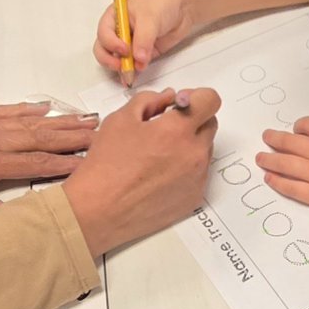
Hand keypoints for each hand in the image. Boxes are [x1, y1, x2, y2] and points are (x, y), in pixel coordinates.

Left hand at [0, 102, 98, 217]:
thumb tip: (11, 215)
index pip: (34, 163)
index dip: (64, 162)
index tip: (91, 161)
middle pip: (40, 136)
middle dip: (72, 135)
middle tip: (101, 133)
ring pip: (29, 122)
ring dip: (59, 120)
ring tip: (85, 118)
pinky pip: (7, 111)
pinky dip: (28, 108)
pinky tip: (43, 106)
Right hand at [64, 87, 218, 255]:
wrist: (98, 211)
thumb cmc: (105, 166)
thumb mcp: (121, 119)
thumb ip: (150, 100)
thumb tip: (168, 98)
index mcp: (177, 130)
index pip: (210, 100)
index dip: (197, 97)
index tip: (181, 104)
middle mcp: (193, 154)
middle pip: (210, 124)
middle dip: (193, 120)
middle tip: (166, 128)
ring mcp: (197, 178)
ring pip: (205, 149)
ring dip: (190, 145)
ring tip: (158, 155)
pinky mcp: (193, 198)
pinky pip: (199, 174)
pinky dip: (186, 169)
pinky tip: (160, 174)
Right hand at [94, 0, 195, 74]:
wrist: (184, 7)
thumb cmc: (163, 2)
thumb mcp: (150, 18)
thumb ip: (143, 39)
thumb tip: (138, 59)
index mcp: (115, 16)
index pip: (104, 33)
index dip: (111, 43)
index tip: (125, 49)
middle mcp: (119, 30)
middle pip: (104, 49)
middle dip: (110, 60)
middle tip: (122, 66)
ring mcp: (130, 42)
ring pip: (117, 59)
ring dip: (121, 69)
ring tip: (130, 75)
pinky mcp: (142, 52)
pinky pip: (133, 65)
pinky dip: (133, 72)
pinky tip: (134, 77)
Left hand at [256, 117, 308, 216]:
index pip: (306, 125)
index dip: (297, 127)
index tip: (294, 131)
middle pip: (290, 142)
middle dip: (274, 139)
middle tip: (266, 138)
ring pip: (286, 164)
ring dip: (269, 159)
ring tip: (260, 158)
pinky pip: (293, 188)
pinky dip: (278, 182)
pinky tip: (270, 178)